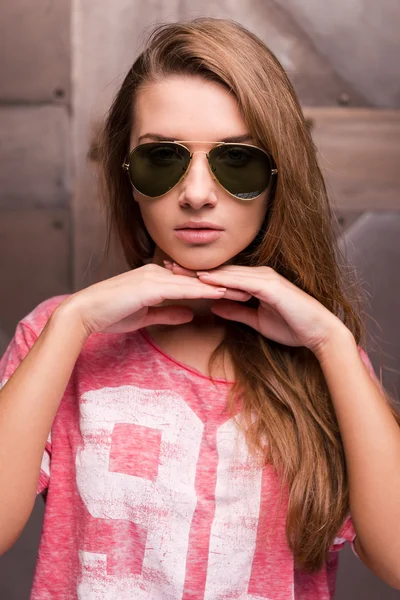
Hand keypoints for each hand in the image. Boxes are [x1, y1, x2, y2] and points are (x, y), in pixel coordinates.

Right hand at [58, 263, 230, 336]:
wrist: (85, 312)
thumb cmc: (111, 314)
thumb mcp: (146, 316)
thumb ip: (169, 312)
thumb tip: (190, 314)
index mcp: (156, 278)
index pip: (192, 282)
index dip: (215, 286)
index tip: (237, 292)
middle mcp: (158, 272)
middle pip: (198, 278)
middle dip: (225, 283)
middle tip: (251, 288)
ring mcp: (154, 277)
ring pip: (194, 281)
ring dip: (221, 285)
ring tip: (245, 290)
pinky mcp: (149, 285)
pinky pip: (182, 287)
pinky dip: (203, 289)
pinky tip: (220, 292)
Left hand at [163, 261, 346, 353]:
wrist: (319, 332)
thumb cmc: (292, 326)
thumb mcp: (257, 320)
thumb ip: (237, 311)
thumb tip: (215, 305)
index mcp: (255, 282)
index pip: (220, 276)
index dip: (196, 275)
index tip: (173, 274)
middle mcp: (258, 275)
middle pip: (219, 270)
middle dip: (191, 268)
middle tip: (164, 264)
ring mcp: (264, 278)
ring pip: (226, 272)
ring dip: (200, 271)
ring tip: (175, 269)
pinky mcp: (270, 286)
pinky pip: (240, 281)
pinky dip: (221, 279)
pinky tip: (203, 278)